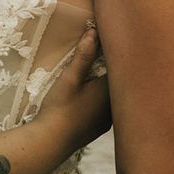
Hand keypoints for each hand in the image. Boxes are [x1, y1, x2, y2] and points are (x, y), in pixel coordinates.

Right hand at [38, 27, 110, 149]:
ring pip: (116, 96)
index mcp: (111, 90)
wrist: (51, 142)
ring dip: (111, 83)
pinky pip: (110, 107)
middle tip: (107, 50)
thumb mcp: (70, 78)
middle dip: (115, 66)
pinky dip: (106, 98)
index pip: (121, 66)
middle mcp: (116, 106)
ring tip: (102, 69)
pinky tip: (96, 94)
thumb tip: (93, 32)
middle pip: (121, 81)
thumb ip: (84, 55)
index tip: (111, 38)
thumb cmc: (60, 107)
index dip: (116, 52)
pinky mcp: (102, 127)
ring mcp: (110, 119)